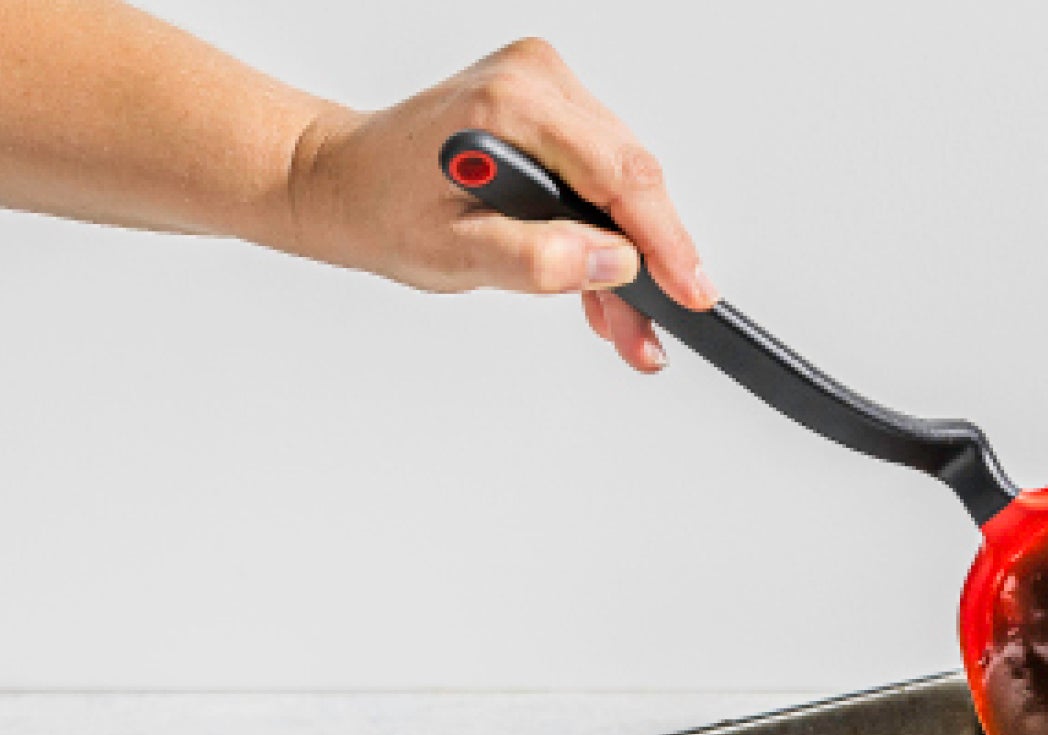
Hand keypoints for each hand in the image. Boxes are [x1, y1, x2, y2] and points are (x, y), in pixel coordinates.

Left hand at [287, 38, 713, 372]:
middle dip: (651, 261)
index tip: (693, 292)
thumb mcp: (451, 254)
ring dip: (631, 253)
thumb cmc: (383, 209)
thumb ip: (535, 260)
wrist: (346, 180)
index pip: (618, 174)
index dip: (665, 241)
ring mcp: (547, 87)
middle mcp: (535, 79)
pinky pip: (605, 172)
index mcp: (509, 104)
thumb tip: (613, 263)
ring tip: (626, 325)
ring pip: (625, 180)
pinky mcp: (553, 107)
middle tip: (651, 333)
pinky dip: (609, 229)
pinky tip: (603, 281)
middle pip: (631, 177)